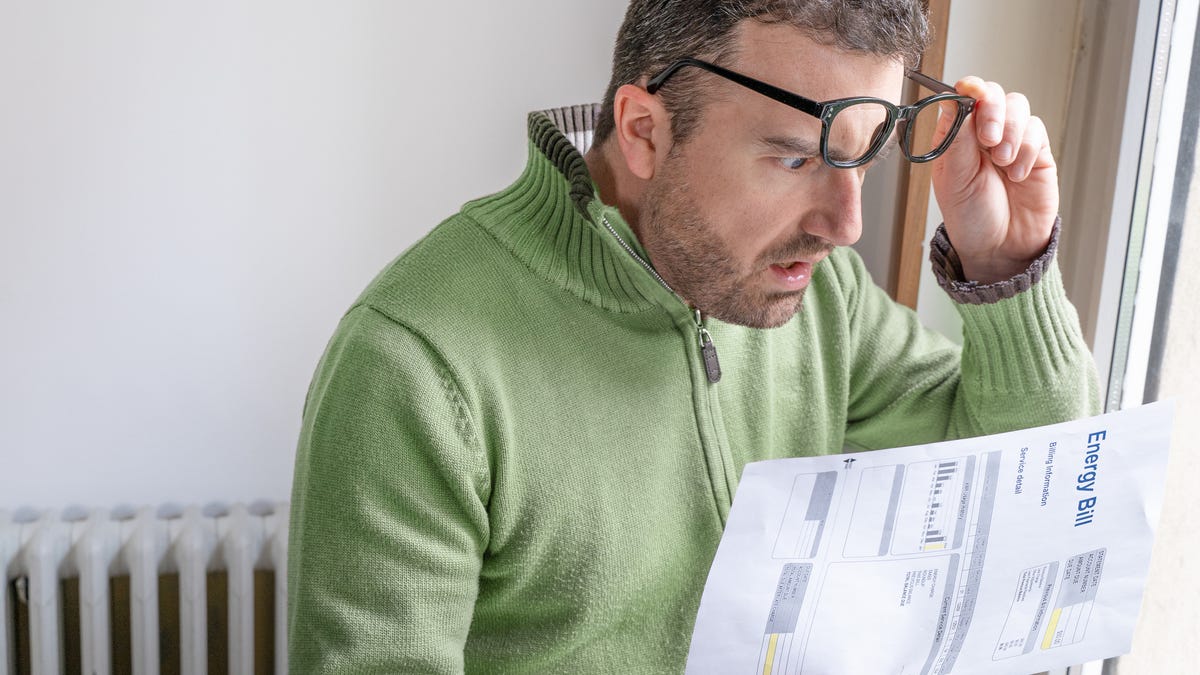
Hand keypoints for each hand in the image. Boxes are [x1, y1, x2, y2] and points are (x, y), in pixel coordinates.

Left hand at [930, 77, 1057, 283]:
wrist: (1001, 247)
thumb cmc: (971, 217)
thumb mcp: (954, 181)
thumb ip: (956, 140)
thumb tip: (955, 101)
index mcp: (955, 137)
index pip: (962, 97)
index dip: (969, 88)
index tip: (971, 90)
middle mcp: (983, 134)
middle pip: (994, 95)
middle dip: (993, 111)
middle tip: (988, 139)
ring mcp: (1012, 140)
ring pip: (1018, 107)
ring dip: (1011, 131)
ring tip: (1002, 162)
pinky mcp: (1037, 152)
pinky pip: (1037, 131)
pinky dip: (1027, 150)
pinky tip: (1017, 174)